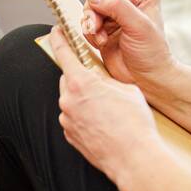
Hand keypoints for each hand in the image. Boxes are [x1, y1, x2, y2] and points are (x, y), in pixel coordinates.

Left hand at [51, 26, 158, 179]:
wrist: (133, 158)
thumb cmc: (134, 123)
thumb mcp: (126, 90)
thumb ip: (107, 80)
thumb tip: (99, 82)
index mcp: (81, 83)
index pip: (65, 54)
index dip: (59, 40)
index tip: (55, 31)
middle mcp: (68, 100)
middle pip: (68, 80)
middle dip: (82, 79)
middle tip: (101, 86)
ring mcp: (67, 119)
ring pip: (71, 101)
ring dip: (84, 100)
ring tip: (108, 111)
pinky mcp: (69, 135)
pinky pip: (73, 119)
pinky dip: (84, 117)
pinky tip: (103, 124)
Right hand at [81, 0, 174, 88]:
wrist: (146, 78)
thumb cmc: (152, 53)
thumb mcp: (140, 26)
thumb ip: (118, 7)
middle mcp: (125, 1)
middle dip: (94, 9)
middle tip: (97, 25)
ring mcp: (112, 15)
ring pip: (88, 7)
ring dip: (90, 23)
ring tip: (101, 37)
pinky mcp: (101, 29)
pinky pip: (85, 24)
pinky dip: (89, 34)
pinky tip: (101, 43)